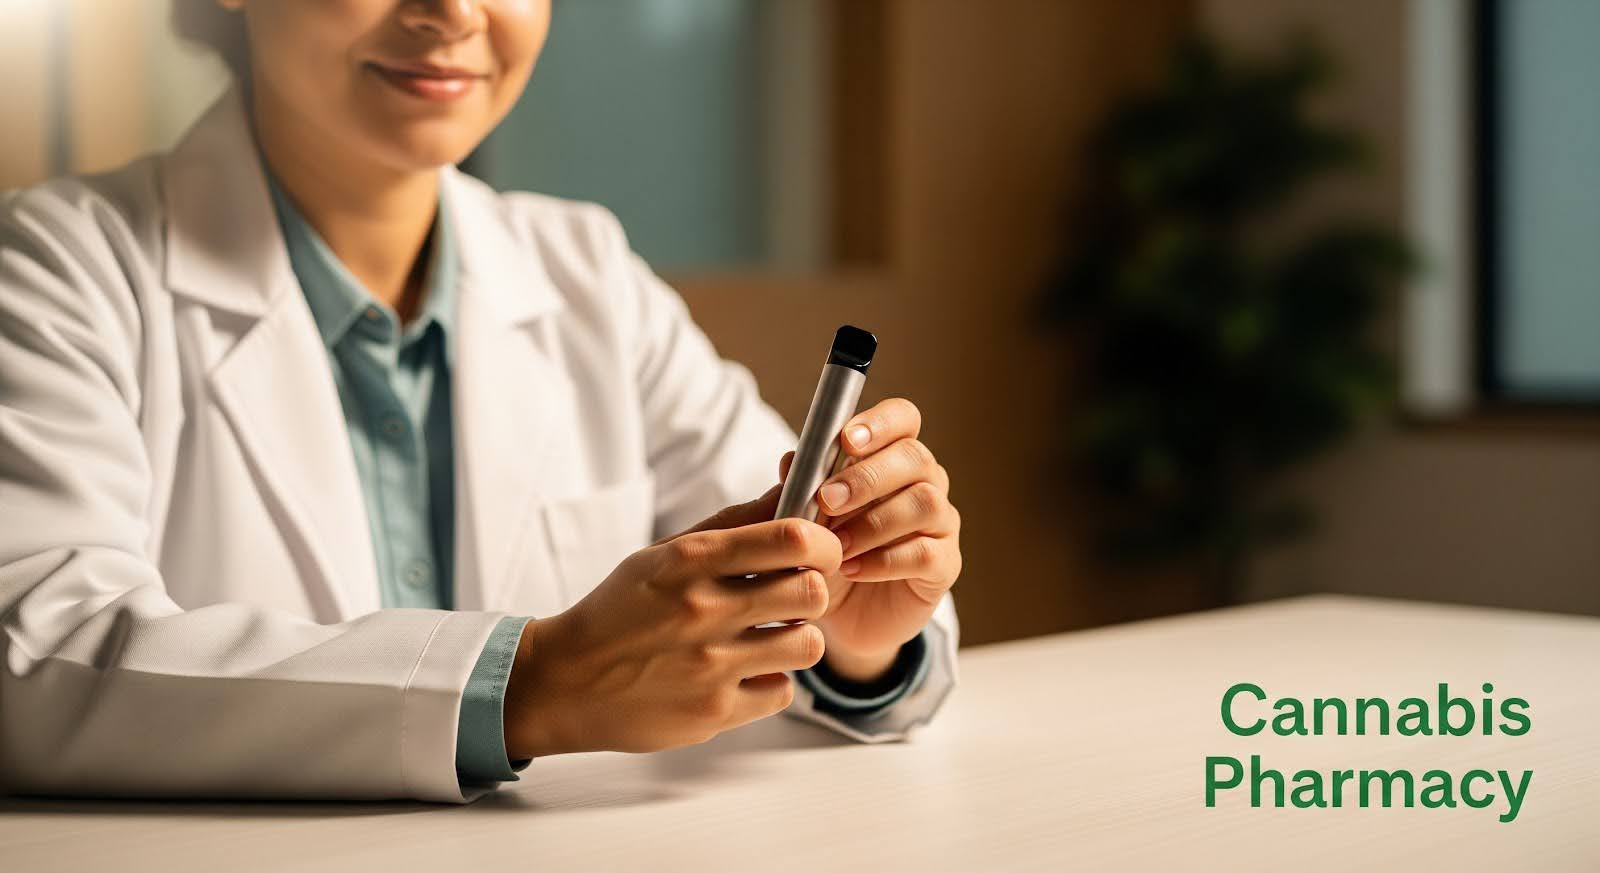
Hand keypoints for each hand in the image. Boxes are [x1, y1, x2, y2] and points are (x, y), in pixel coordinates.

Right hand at [502, 486, 839, 757]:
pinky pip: (782, 690)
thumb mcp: (666, 554)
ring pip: (808, 644)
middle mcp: (703, 610)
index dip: (821, 542)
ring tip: (771, 636)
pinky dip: (770, 681)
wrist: (565, 680)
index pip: (791, 538)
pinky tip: (744, 672)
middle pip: (812, 591)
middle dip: (814, 589)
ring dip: (798, 638)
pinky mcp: (713, 712)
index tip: (817, 550)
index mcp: (691, 561)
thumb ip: (733, 525)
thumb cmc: (620, 610)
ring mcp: (710, 665)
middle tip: (796, 595)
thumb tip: (790, 491)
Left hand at [788, 397, 961, 682]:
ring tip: (836, 546)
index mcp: (891, 457)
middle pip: (915, 458)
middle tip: (826, 500)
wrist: (840, 617)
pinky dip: (884, 560)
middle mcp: (924, 482)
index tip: (846, 440)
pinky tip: (853, 569)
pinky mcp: (944, 565)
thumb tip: (792, 460)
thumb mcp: (804, 521)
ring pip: (925, 503)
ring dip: (874, 522)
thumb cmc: (825, 555)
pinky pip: (925, 553)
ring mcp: (940, 523)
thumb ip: (799, 488)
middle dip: (867, 476)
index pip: (903, 419)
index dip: (880, 423)